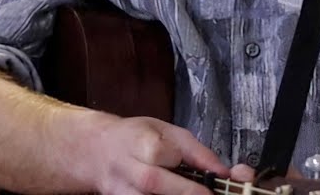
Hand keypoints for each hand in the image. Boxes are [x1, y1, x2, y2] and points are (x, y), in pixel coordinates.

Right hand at [87, 115, 227, 194]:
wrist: (96, 151)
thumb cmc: (134, 138)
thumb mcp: (166, 130)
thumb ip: (195, 151)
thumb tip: (223, 172)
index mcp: (139, 142)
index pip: (160, 152)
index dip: (185, 162)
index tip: (215, 175)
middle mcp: (128, 169)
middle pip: (154, 182)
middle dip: (186, 192)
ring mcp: (122, 191)